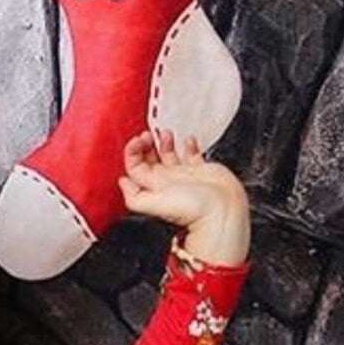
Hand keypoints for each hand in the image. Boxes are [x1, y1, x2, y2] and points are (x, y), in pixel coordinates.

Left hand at [118, 129, 248, 263]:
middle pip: (149, 160)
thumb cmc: (192, 210)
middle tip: (148, 135)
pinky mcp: (201, 172)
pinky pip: (192, 156)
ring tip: (165, 134)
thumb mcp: (154, 204)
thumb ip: (134, 196)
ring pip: (169, 156)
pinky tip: (188, 141)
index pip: (135, 167)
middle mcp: (166, 182)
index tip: (139, 140)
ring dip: (164, 143)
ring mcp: (183, 176)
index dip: (133, 152)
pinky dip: (189, 146)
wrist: (221, 211)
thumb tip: (122, 183)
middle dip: (146, 146)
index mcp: (153, 187)